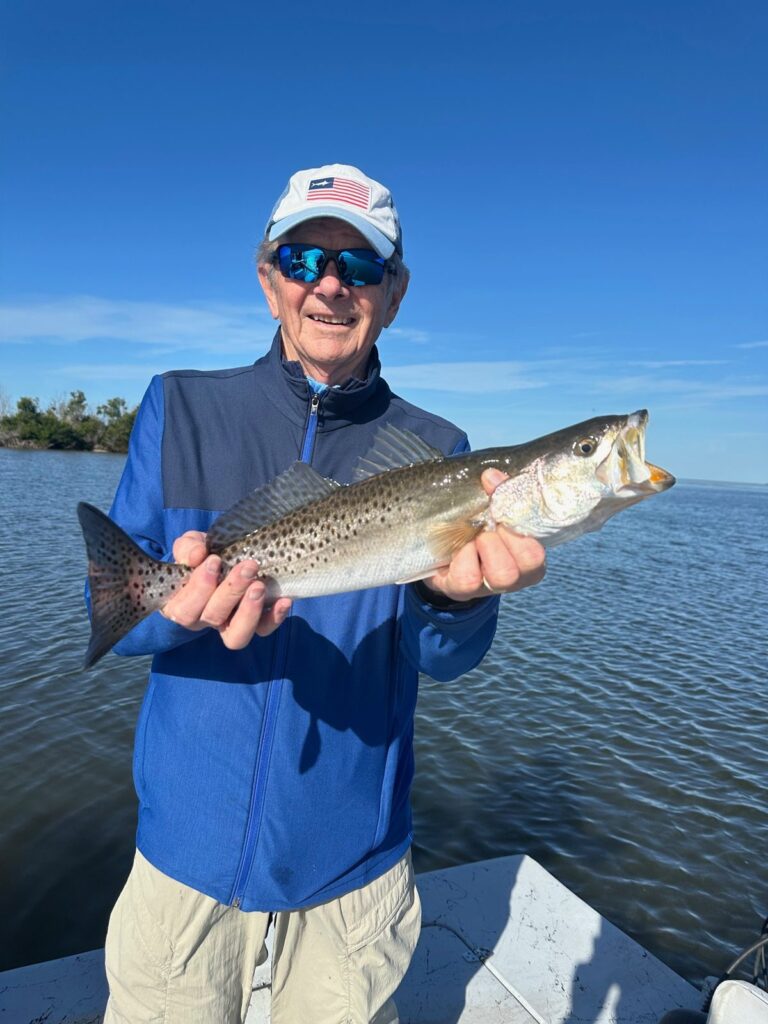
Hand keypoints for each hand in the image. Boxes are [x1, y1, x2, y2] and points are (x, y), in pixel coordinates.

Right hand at [160, 531, 291, 645]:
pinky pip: (264, 630)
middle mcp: (205, 620)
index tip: (215, 560)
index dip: (199, 588)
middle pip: (213, 618)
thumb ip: (187, 549)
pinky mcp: (256, 624)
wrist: (228, 554)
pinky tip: (283, 600)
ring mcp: (231, 625)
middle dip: (231, 591)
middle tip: (248, 566)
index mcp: (182, 605)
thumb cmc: (204, 554)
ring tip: (260, 586)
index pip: (185, 609)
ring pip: (236, 636)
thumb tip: (197, 555)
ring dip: (249, 611)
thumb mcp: (191, 546)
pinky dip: (275, 618)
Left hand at [422, 469, 545, 601]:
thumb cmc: (475, 526)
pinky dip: (462, 556)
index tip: (499, 499)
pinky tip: (457, 548)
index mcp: (531, 558)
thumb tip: (491, 476)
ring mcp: (491, 587)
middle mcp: (517, 577)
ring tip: (474, 536)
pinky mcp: (464, 592)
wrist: (442, 553)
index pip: (539, 548)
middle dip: (506, 535)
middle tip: (487, 525)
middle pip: (529, 561)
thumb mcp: (491, 511)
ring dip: (486, 546)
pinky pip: (468, 579)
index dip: (520, 521)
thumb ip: (498, 495)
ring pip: (502, 574)